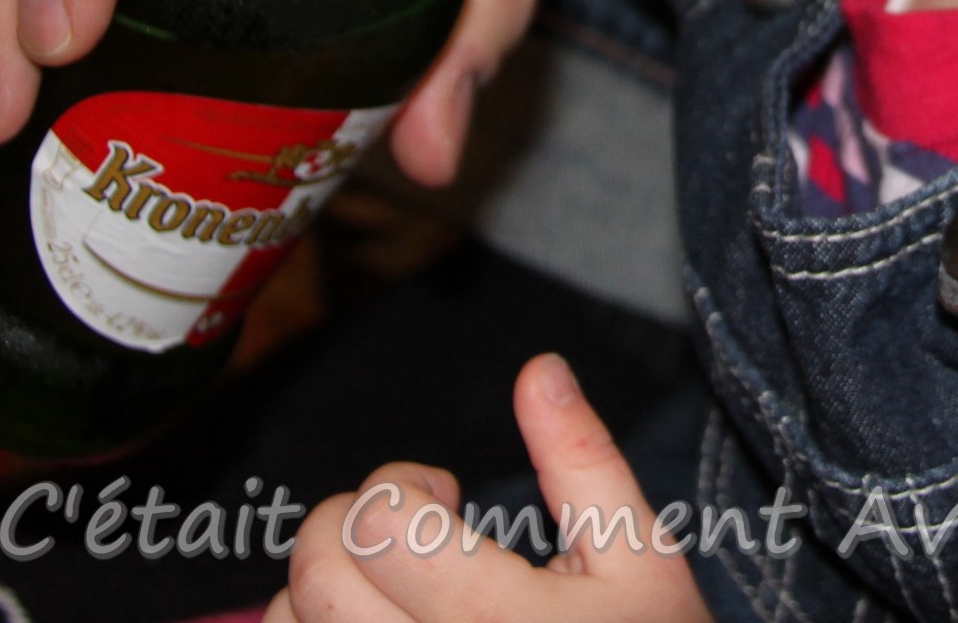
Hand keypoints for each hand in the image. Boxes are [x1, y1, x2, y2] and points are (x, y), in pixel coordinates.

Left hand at [264, 354, 711, 622]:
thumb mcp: (638, 557)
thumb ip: (584, 458)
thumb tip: (540, 368)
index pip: (381, 523)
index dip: (402, 483)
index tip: (445, 494)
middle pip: (320, 573)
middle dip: (348, 523)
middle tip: (405, 530)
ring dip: (318, 588)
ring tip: (386, 587)